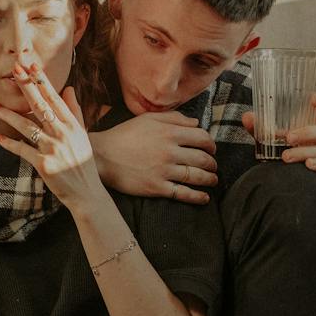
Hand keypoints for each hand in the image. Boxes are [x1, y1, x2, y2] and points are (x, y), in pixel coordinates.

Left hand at [0, 65, 102, 209]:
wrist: (87, 193)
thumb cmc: (84, 163)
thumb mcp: (82, 135)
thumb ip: (75, 111)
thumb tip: (68, 89)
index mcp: (72, 125)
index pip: (54, 98)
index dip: (42, 81)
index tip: (32, 66)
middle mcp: (63, 133)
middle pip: (41, 106)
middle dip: (27, 87)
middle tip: (15, 71)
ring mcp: (53, 148)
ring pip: (27, 126)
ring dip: (9, 115)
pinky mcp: (44, 164)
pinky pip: (23, 150)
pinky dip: (11, 145)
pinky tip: (0, 139)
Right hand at [91, 111, 218, 203]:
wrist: (102, 156)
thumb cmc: (124, 135)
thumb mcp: (148, 119)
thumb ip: (174, 118)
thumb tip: (196, 122)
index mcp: (169, 132)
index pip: (202, 137)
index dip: (211, 144)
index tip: (211, 149)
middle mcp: (170, 151)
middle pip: (202, 158)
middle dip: (212, 163)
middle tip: (213, 166)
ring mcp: (164, 171)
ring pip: (196, 176)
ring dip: (209, 179)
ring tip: (213, 181)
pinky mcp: (156, 187)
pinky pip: (183, 193)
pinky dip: (197, 197)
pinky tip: (205, 198)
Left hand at [243, 92, 315, 179]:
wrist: (288, 179)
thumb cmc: (284, 151)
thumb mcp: (270, 138)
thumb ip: (259, 128)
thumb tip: (247, 117)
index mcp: (312, 126)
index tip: (314, 99)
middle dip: (306, 133)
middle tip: (288, 138)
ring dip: (303, 152)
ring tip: (285, 157)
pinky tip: (308, 165)